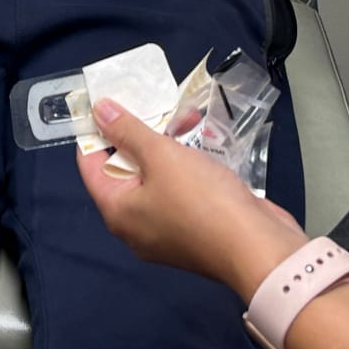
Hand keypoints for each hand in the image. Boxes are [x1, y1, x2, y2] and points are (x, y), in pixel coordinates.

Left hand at [78, 99, 304, 298]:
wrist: (258, 247)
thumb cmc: (202, 200)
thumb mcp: (161, 156)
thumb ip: (128, 131)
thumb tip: (98, 110)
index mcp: (118, 212)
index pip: (90, 166)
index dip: (95, 132)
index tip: (104, 101)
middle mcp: (136, 226)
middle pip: (125, 170)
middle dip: (140, 134)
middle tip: (150, 102)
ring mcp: (167, 230)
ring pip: (157, 177)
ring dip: (169, 145)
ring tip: (187, 116)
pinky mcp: (195, 227)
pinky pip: (180, 189)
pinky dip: (187, 165)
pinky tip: (202, 141)